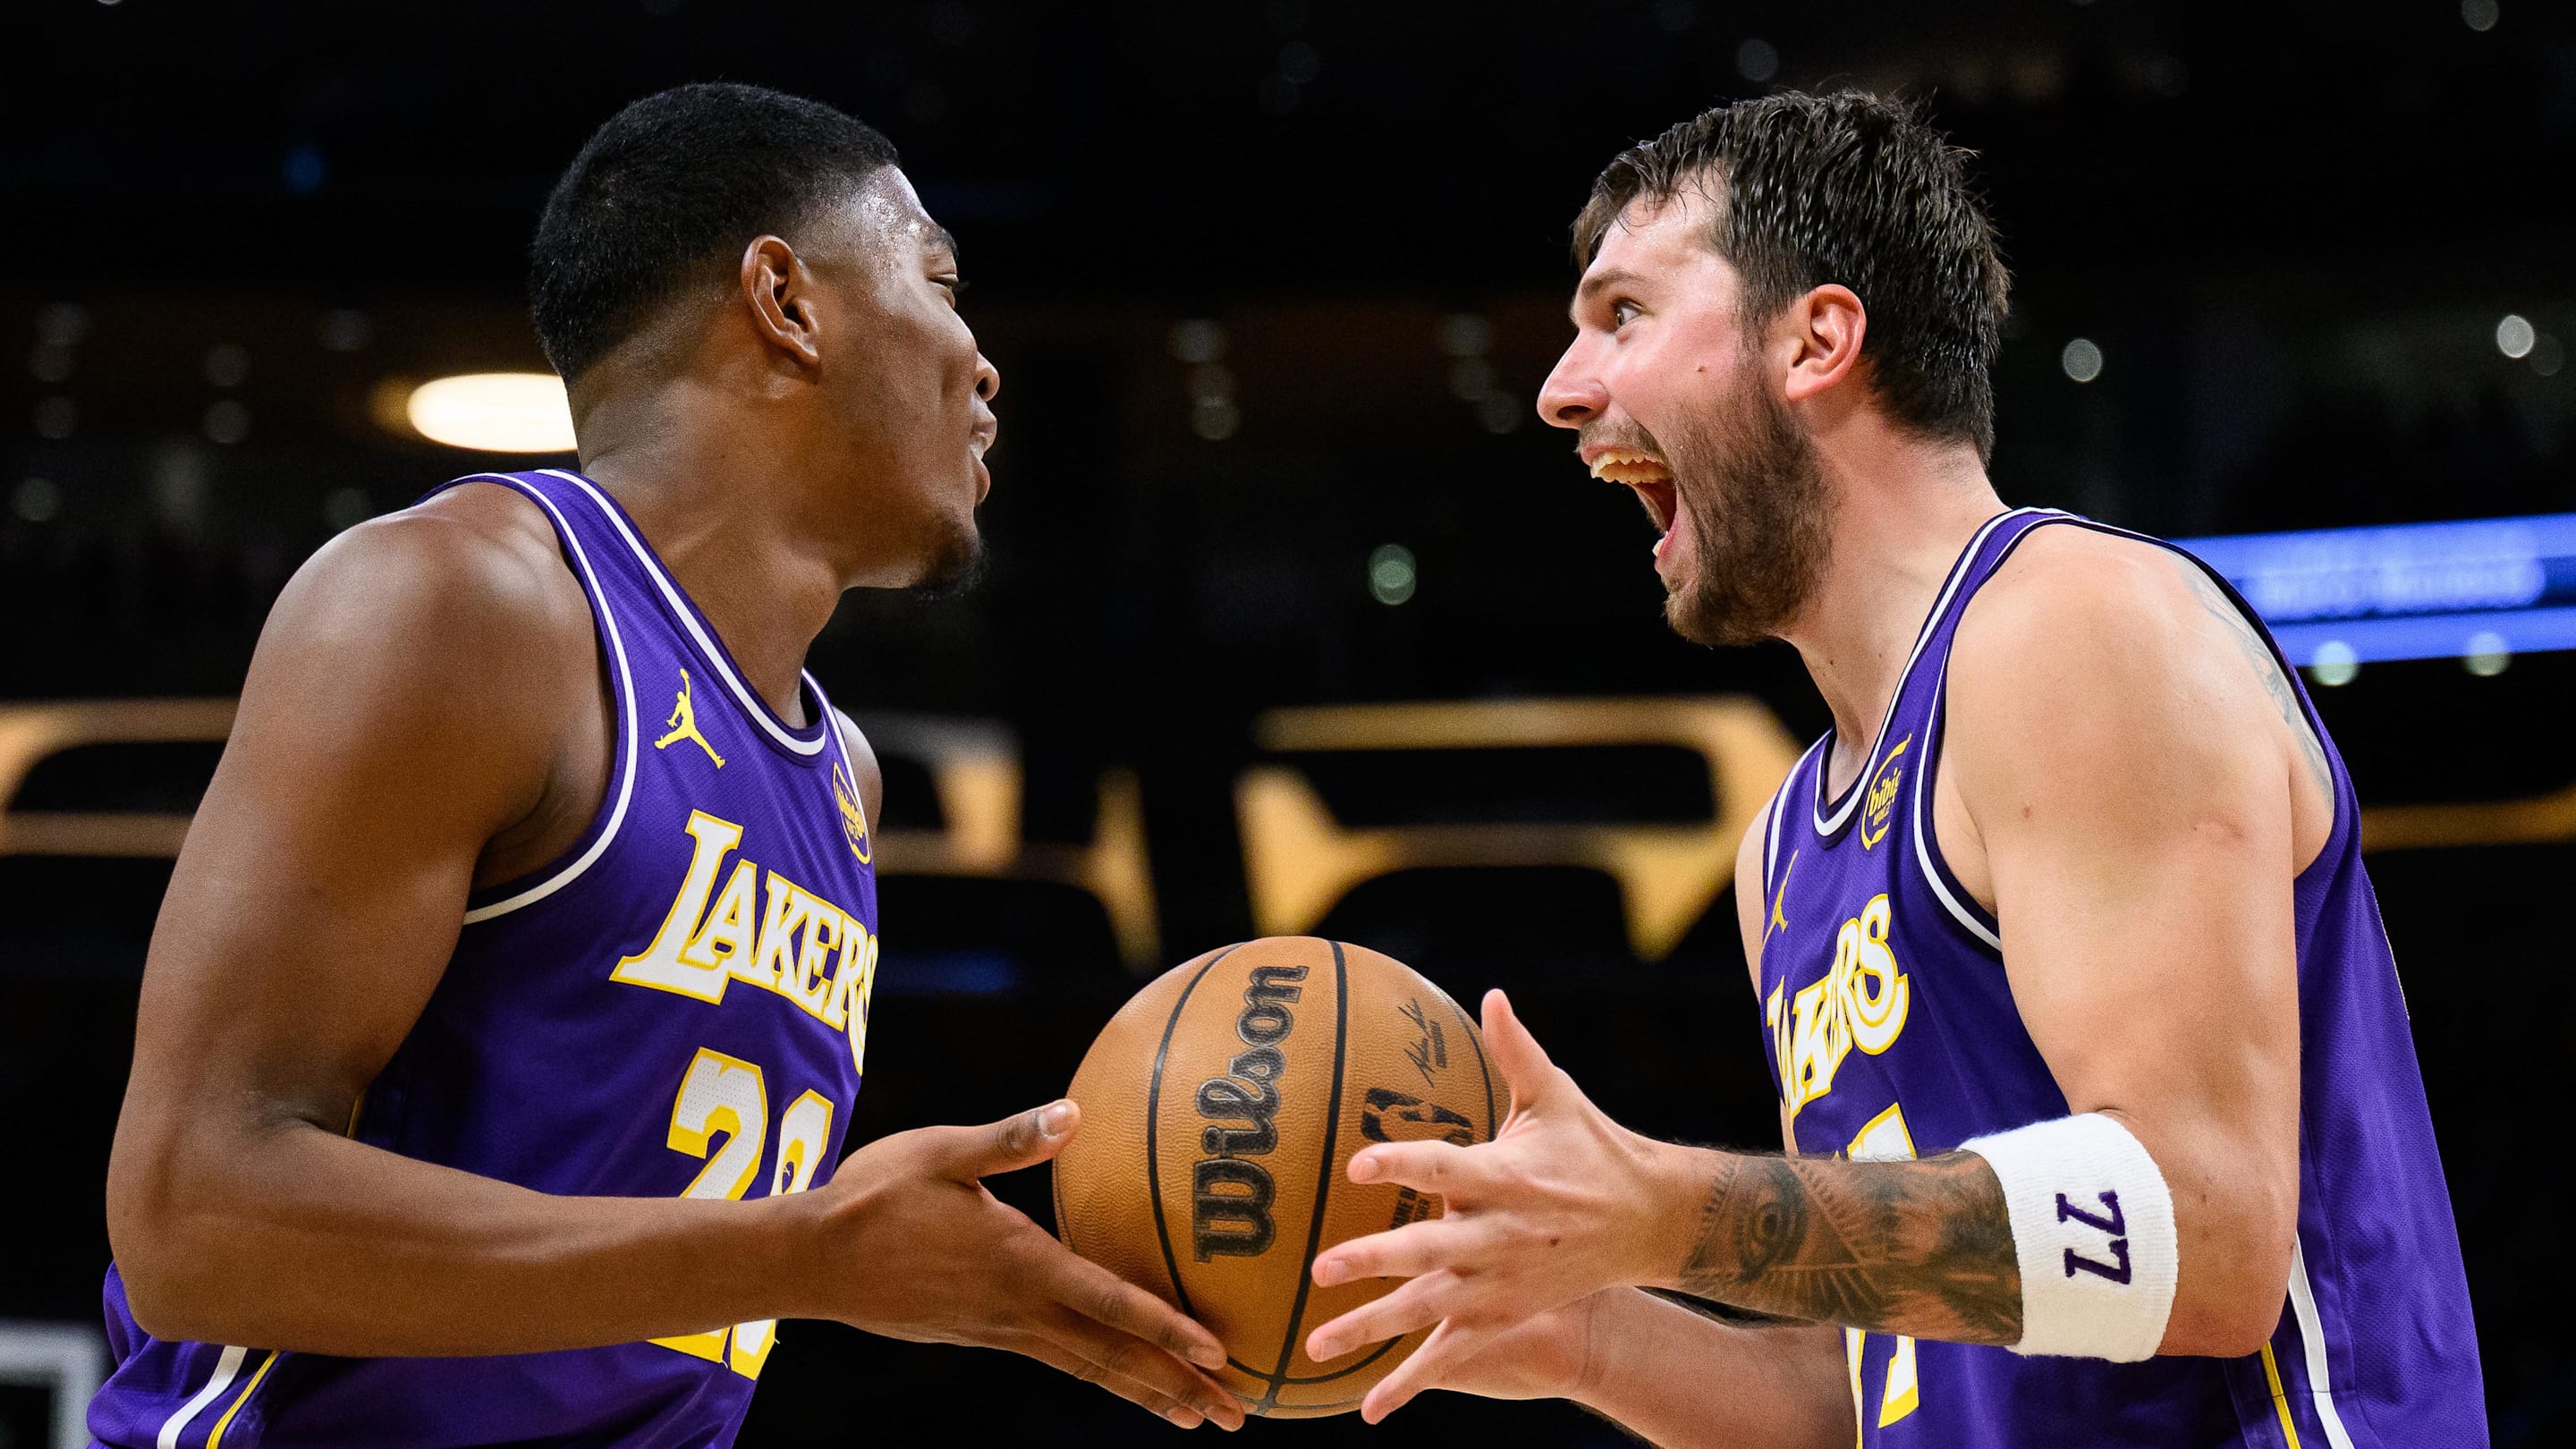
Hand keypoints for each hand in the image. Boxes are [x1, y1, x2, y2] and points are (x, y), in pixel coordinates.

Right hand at [812, 1100, 1245, 1430]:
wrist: (808, 1260)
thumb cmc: (874, 1195)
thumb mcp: (942, 1153)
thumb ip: (1010, 1140)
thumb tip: (1072, 1113)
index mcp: (1019, 1264)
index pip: (1109, 1303)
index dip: (1166, 1329)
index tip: (1218, 1353)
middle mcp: (1017, 1310)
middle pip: (1113, 1359)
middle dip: (1177, 1389)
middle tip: (1236, 1414)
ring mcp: (998, 1330)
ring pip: (1087, 1369)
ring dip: (1145, 1393)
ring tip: (1194, 1416)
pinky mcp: (978, 1335)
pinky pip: (1057, 1359)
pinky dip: (1101, 1374)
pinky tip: (1117, 1372)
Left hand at [1300, 991, 1685, 1422]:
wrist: (1651, 1221)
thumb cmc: (1592, 1146)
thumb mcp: (1558, 1096)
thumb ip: (1516, 1050)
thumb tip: (1490, 993)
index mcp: (1507, 1177)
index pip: (1446, 1167)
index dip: (1403, 1164)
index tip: (1358, 1163)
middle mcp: (1499, 1236)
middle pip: (1430, 1251)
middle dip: (1376, 1260)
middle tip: (1320, 1265)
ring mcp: (1500, 1284)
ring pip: (1427, 1312)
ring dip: (1370, 1327)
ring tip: (1315, 1346)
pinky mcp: (1503, 1316)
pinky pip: (1451, 1356)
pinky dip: (1410, 1383)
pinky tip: (1367, 1409)